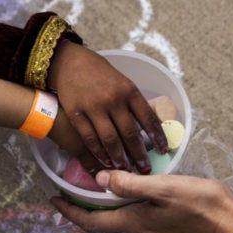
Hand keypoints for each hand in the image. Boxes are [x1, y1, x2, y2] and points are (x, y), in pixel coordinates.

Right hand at [48, 43, 167, 172]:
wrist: (70, 62)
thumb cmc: (99, 73)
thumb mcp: (121, 82)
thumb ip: (132, 102)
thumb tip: (146, 126)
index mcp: (129, 90)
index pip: (148, 117)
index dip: (157, 136)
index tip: (163, 150)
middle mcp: (114, 99)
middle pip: (130, 133)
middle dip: (139, 154)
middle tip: (145, 169)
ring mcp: (94, 107)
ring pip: (110, 139)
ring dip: (119, 158)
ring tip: (125, 169)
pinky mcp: (77, 114)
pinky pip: (90, 139)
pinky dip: (99, 153)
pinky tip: (105, 161)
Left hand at [51, 170, 232, 232]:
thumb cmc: (203, 205)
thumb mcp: (164, 187)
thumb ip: (130, 184)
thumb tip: (100, 179)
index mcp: (136, 224)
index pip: (91, 223)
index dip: (69, 213)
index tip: (55, 202)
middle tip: (98, 216)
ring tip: (122, 215)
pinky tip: (150, 220)